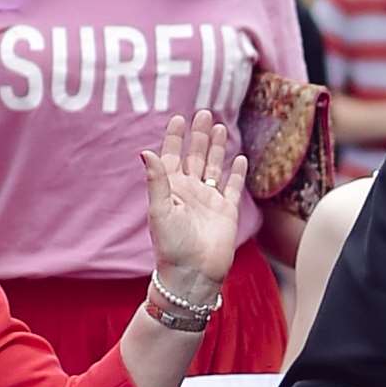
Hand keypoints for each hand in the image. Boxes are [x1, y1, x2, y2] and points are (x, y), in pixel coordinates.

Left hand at [143, 110, 247, 305]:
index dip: (174, 137)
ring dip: (218, 148)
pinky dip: (237, 172)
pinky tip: (240, 157)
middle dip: (199, 135)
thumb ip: (157, 180)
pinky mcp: (227, 211)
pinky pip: (233, 187)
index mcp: (171, 189)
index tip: (178, 118)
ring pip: (215, 167)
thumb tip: (145, 151)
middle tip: (204, 112)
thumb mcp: (160, 211)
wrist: (194, 273)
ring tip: (221, 127)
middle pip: (196, 156)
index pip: (171, 156)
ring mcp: (210, 200)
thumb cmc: (172, 246)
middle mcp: (190, 191)